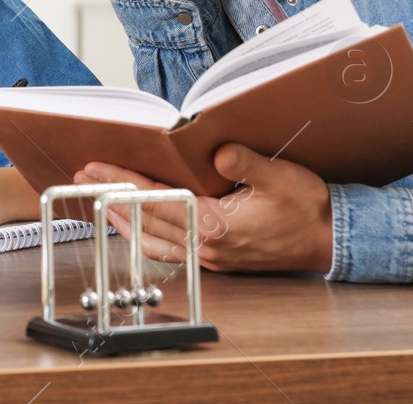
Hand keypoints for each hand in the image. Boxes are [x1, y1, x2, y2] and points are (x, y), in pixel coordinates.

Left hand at [75, 144, 333, 272]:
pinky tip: (135, 223)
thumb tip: (214, 151)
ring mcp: (209, 258)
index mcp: (216, 226)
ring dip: (123, 218)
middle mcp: (207, 248)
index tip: (96, 167)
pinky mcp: (214, 259)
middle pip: (146, 219)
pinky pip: (168, 250)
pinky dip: (144, 235)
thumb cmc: (305, 208)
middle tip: (83, 176)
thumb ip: (245, 162)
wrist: (328, 240)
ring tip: (99, 197)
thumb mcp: (280, 176)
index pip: (156, 200)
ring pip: (152, 241)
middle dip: (112, 195)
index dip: (123, 181)